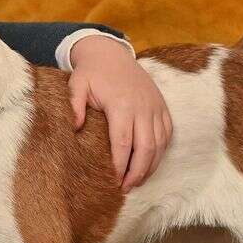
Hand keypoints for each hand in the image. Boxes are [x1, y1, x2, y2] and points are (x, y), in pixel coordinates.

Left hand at [67, 36, 171, 191]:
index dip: (120, 165)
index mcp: (122, 104)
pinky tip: (149, 164)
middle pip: (145, 148)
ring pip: (159, 144)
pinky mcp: (162, 107)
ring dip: (150, 165)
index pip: (123, 143)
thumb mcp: (77, 85)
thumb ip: (74, 106)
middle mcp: (143, 107)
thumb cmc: (92, 73)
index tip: (113, 181)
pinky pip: (167, 134)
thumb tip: (75, 128)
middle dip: (137, 172)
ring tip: (137, 181)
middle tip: (126, 188)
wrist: (111, 54)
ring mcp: (155, 107)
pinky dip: (160, 152)